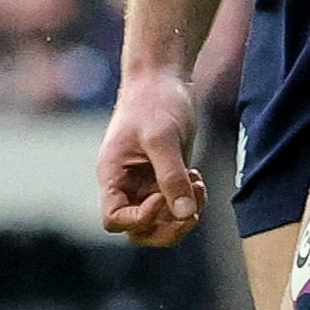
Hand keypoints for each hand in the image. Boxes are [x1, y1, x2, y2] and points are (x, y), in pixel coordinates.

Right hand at [97, 65, 208, 246]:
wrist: (163, 78)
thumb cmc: (154, 101)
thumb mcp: (162, 138)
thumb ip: (172, 176)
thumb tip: (184, 215)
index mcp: (112, 175)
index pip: (114, 219)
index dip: (139, 219)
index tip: (159, 197)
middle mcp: (126, 185)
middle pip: (138, 231)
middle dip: (167, 228)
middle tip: (189, 209)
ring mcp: (145, 184)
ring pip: (160, 224)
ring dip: (182, 216)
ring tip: (197, 185)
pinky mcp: (165, 179)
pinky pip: (176, 208)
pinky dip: (191, 202)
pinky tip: (197, 177)